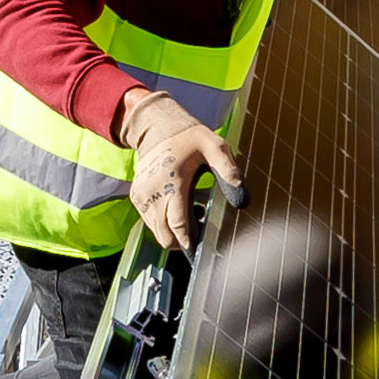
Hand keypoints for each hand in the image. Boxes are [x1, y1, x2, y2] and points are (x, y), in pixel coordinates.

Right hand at [118, 93, 241, 251]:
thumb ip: (228, 169)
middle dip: (184, 241)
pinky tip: (181, 207)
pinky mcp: (136, 199)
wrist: (157, 127)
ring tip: (195, 212)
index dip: (190, 241)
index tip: (202, 250)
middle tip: (203, 229)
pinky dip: (166, 223)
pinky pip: (152, 224)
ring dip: (175, 232)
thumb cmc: (188, 138)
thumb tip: (242, 197)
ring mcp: (141, 197)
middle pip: (165, 236)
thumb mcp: (214, 146)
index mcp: (172, 182)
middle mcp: (152, 193)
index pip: (178, 224)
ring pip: (158, 233)